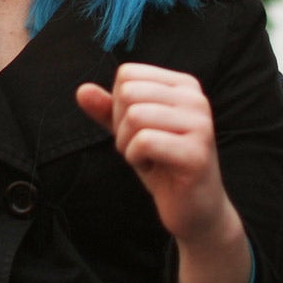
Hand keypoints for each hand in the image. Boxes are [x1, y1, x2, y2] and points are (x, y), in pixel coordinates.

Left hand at [78, 64, 239, 252]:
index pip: (127, 74)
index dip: (118, 105)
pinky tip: (154, 168)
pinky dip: (136, 157)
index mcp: (183, 85)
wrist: (194, 209)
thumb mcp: (130, 131)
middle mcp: (196, 98)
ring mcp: (200, 125)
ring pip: (135, 116)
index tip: (139, 129)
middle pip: (128, 92)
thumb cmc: (162, 164)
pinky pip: (144, 142)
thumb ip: (107, 109)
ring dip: (128, 144)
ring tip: (149, 158)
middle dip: (122, 125)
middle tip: (142, 147)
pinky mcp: (196, 153)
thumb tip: (82, 90)